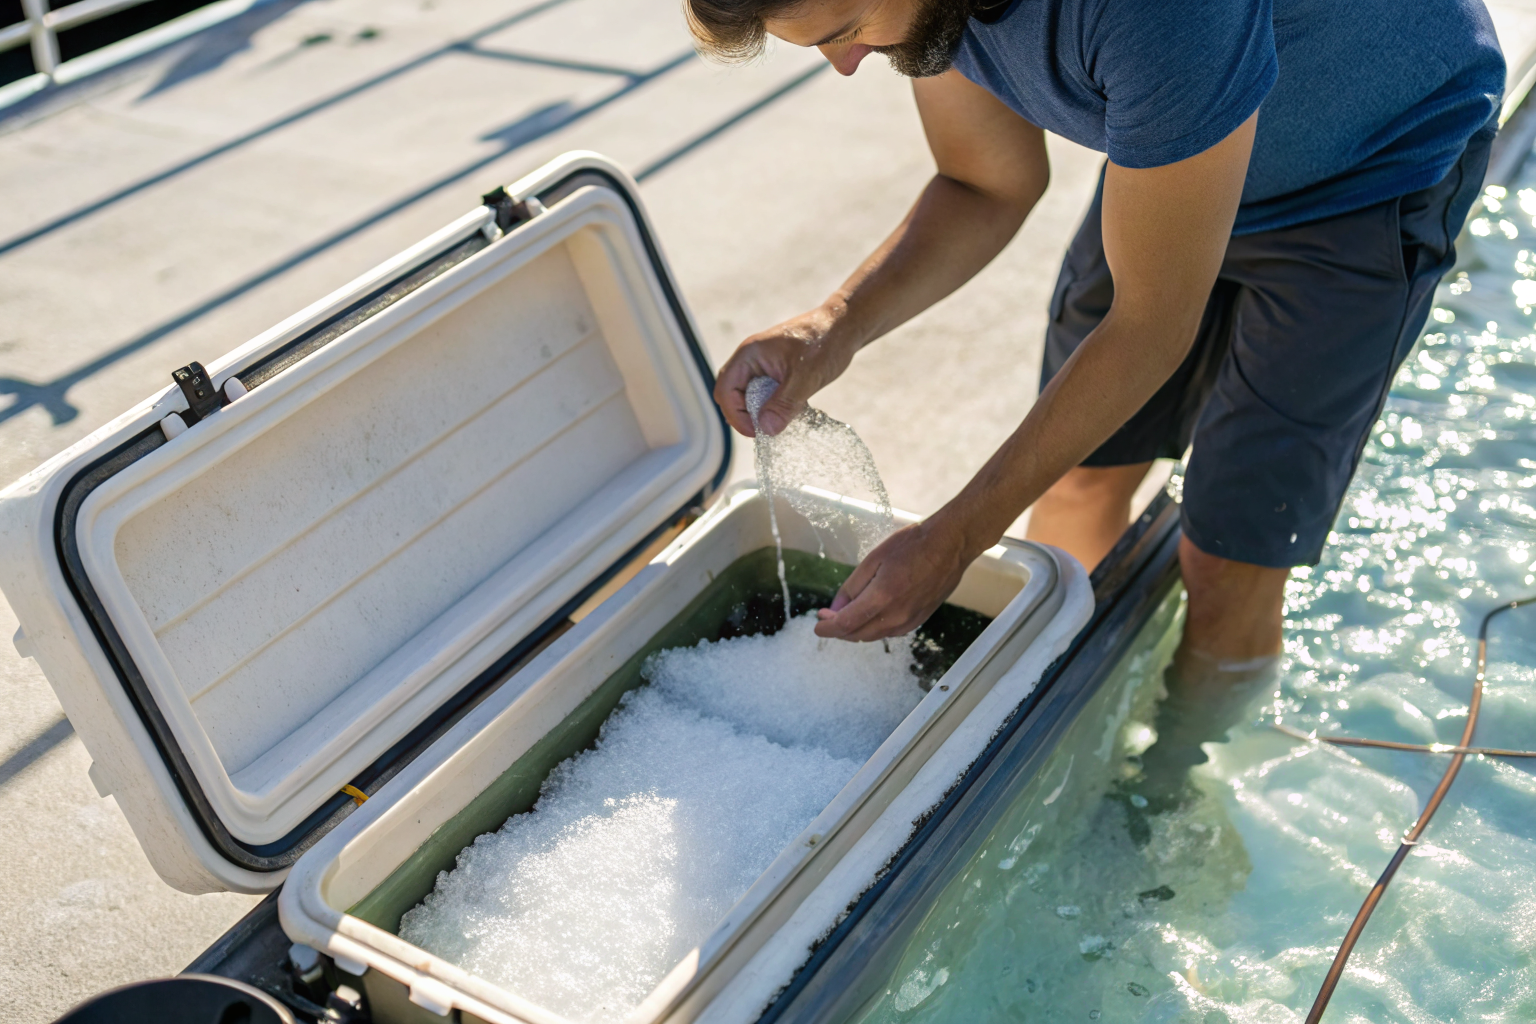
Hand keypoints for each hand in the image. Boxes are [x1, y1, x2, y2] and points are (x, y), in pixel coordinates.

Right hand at [714, 306, 855, 436]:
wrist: (845, 326)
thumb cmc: (825, 343)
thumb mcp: (805, 378)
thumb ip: (784, 404)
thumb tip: (766, 429)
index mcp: (749, 354)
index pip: (725, 390)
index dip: (735, 415)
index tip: (757, 431)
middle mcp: (751, 359)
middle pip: (732, 395)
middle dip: (746, 415)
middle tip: (767, 430)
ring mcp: (762, 364)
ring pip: (750, 395)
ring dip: (761, 411)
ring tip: (780, 421)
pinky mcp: (775, 370)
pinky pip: (765, 393)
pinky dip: (773, 406)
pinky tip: (789, 412)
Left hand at [814, 514, 977, 641]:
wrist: (950, 545)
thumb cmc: (912, 545)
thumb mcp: (874, 559)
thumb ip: (852, 587)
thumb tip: (836, 609)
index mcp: (882, 597)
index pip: (847, 624)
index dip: (828, 628)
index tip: (818, 626)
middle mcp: (896, 615)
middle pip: (858, 634)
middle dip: (839, 629)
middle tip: (828, 617)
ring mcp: (910, 620)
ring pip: (874, 635)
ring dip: (856, 630)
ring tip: (846, 615)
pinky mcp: (919, 620)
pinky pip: (889, 631)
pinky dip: (874, 627)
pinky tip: (870, 614)